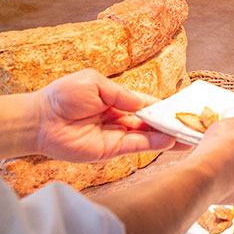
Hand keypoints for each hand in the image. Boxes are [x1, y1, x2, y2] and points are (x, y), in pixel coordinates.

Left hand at [34, 70, 177, 161]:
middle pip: (150, 121)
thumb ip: (122, 94)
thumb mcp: (95, 83)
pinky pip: (136, 146)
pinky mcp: (110, 150)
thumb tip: (145, 102)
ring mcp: (115, 135)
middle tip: (193, 124)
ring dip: (167, 135)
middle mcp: (118, 117)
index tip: (182, 107)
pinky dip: (153, 143)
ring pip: (147, 135)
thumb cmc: (63, 96)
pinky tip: (169, 140)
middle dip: (169, 122)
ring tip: (188, 135)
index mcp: (115, 99)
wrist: (40, 119)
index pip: (145, 103)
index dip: (163, 105)